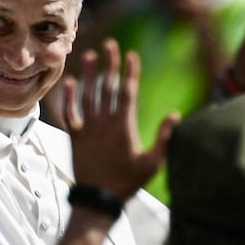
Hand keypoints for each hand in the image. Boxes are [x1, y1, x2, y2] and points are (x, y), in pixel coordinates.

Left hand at [61, 40, 176, 200]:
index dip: (130, 72)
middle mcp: (104, 123)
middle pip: (107, 87)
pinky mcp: (75, 137)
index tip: (132, 54)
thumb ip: (164, 138)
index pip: (128, 92)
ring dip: (88, 74)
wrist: (97, 200)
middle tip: (110, 44)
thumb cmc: (127, 183)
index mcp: (123, 127)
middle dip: (110, 64)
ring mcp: (88, 129)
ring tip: (89, 55)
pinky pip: (69, 113)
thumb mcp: (152, 164)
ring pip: (87, 95)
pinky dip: (68, 98)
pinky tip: (68, 83)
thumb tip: (175, 115)